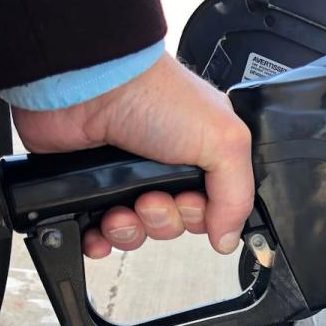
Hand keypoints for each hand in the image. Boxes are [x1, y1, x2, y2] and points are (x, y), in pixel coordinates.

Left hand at [11, 53, 252, 258]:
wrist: (88, 85)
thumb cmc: (152, 95)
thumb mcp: (224, 141)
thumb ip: (237, 196)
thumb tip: (228, 239)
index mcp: (203, 155)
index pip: (213, 208)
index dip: (202, 215)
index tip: (189, 200)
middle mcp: (166, 167)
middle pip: (176, 223)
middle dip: (163, 220)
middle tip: (151, 197)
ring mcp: (127, 177)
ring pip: (139, 232)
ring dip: (131, 230)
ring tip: (120, 209)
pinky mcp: (90, 188)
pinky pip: (99, 232)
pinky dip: (100, 239)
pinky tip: (99, 229)